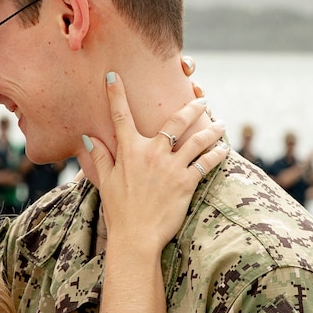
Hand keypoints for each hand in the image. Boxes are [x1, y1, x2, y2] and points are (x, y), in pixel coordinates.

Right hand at [85, 72, 227, 250]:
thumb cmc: (119, 211)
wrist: (136, 237)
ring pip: (197, 139)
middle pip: (174, 121)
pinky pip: (206, 162)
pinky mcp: (186, 182)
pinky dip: (217, 154)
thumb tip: (88, 139)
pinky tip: (224, 149)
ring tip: (220, 123)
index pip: (120, 116)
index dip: (115, 93)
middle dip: (190, 106)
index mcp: (129, 151)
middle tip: (200, 100)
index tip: (113, 75)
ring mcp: (171, 167)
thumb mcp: (106, 182)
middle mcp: (152, 154)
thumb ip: (101, 158)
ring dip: (211, 129)